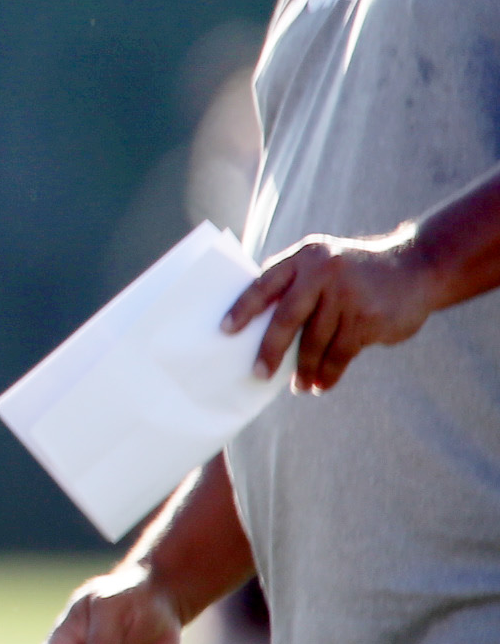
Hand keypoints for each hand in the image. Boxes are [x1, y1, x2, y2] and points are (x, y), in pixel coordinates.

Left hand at [229, 228, 436, 391]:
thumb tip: (253, 329)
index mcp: (304, 257)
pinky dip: (329, 372)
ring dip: (305, 369)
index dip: (242, 308)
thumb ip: (293, 284)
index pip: (264, 284)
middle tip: (257, 374)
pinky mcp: (369, 317)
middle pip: (286, 317)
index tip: (225, 331)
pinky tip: (322, 384)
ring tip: (299, 386)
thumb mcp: (323, 263)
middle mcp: (324, 272)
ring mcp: (348, 295)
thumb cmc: (355, 273)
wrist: (418, 267)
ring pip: (315, 341)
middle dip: (269, 350)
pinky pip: (341, 352)